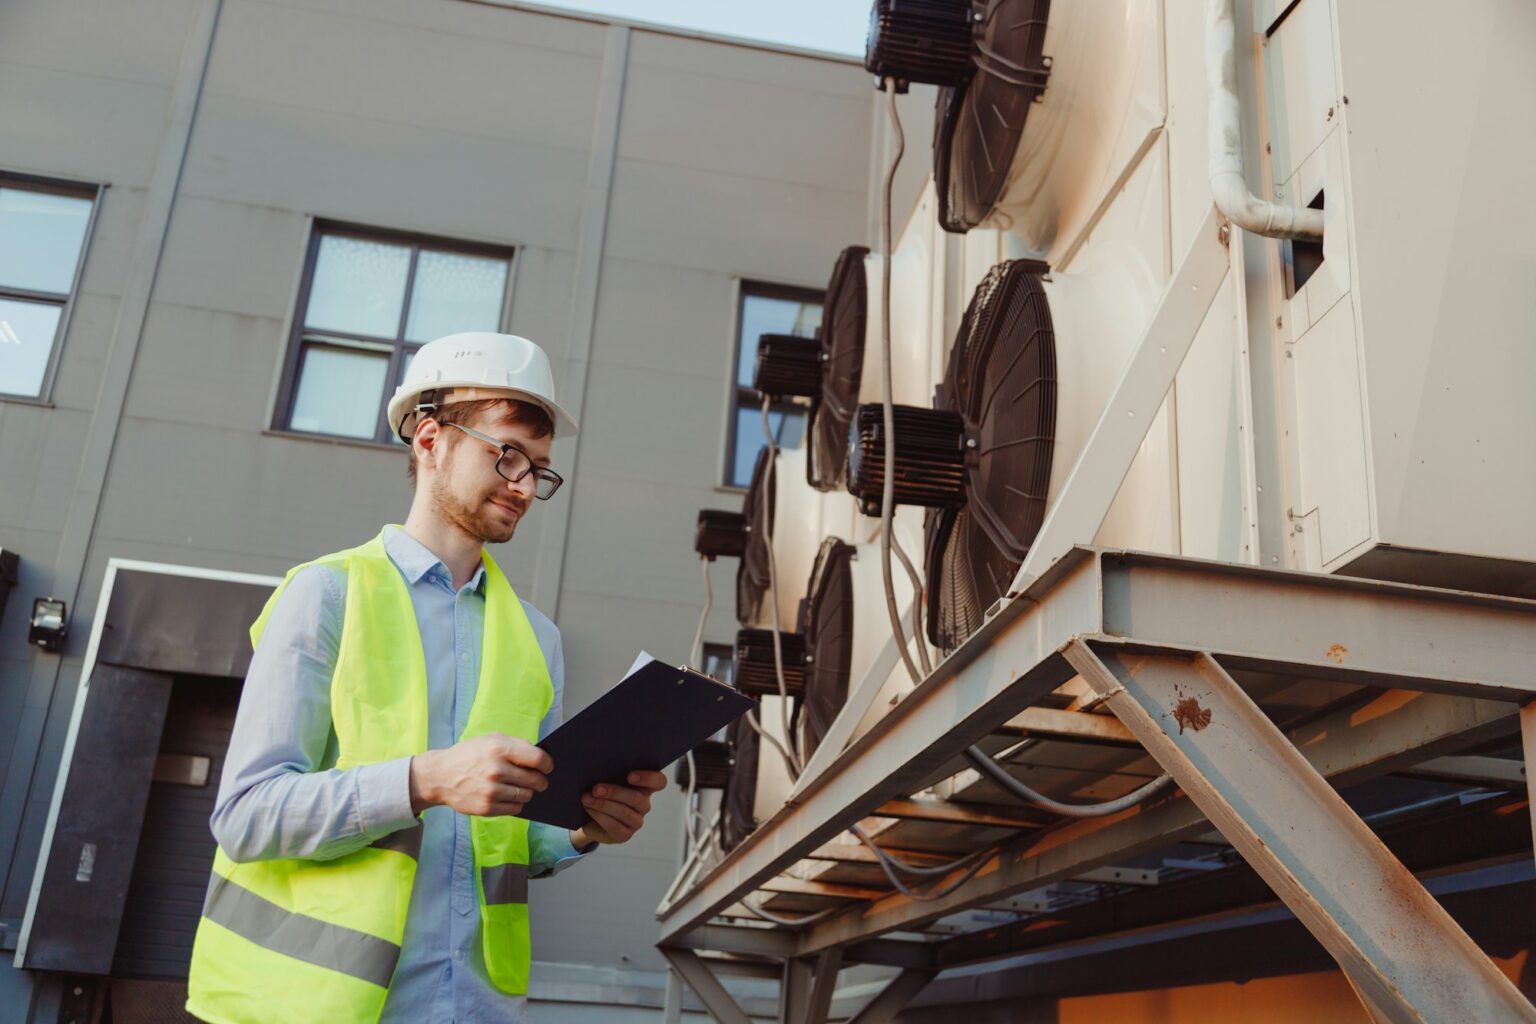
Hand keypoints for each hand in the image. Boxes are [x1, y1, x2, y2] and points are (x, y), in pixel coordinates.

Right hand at [409, 733, 552, 816]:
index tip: (548, 767)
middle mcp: (496, 770)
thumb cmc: (469, 755)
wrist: (439, 776)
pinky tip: (510, 796)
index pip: (537, 758)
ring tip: (521, 787)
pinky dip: (516, 803)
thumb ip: (516, 744)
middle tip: (540, 781)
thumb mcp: (490, 739)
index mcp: (499, 749)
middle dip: (541, 780)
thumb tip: (540, 756)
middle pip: (534, 779)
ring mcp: (491, 791)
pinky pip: (515, 808)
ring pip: (526, 795)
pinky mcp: (487, 808)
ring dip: (528, 792)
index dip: (547, 764)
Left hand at [571, 770, 666, 847]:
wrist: (590, 817)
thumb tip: (598, 765)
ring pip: (624, 813)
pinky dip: (600, 816)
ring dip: (603, 804)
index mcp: (645, 787)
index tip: (629, 776)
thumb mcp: (607, 779)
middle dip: (615, 792)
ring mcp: (636, 821)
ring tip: (587, 798)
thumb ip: (610, 772)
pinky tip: (589, 809)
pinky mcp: (625, 835)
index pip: (659, 782)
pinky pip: (615, 826)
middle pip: (637, 798)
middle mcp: (644, 804)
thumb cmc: (601, 791)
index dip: (648, 778)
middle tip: (596, 789)